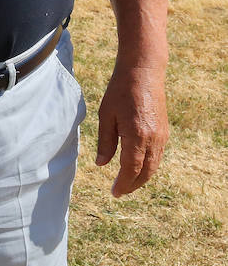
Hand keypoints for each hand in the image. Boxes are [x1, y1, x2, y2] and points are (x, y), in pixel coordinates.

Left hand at [95, 62, 167, 196]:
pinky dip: (148, 166)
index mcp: (136, 135)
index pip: (131, 168)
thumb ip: (105, 142)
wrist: (144, 72)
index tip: (114, 193)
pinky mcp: (164, 132)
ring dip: (141, 177)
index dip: (123, 183)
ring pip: (154, 165)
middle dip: (132, 184)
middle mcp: (153, 138)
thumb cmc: (119, 91)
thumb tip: (101, 165)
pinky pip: (157, 156)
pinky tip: (137, 167)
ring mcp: (161, 136)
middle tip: (119, 192)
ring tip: (126, 183)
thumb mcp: (106, 115)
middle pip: (145, 171)